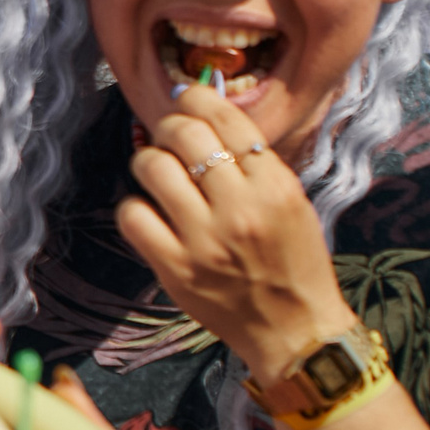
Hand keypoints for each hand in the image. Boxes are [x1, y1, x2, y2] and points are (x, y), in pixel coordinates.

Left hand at [115, 84, 355, 378]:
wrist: (297, 330)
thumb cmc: (294, 261)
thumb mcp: (290, 200)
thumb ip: (251, 160)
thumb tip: (202, 112)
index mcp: (274, 185)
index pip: (223, 117)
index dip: (195, 98)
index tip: (187, 101)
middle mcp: (239, 208)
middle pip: (182, 133)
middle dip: (169, 126)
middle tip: (170, 138)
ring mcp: (204, 240)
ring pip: (151, 166)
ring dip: (148, 161)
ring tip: (160, 175)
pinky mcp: (176, 269)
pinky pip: (132, 215)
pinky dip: (135, 208)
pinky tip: (151, 214)